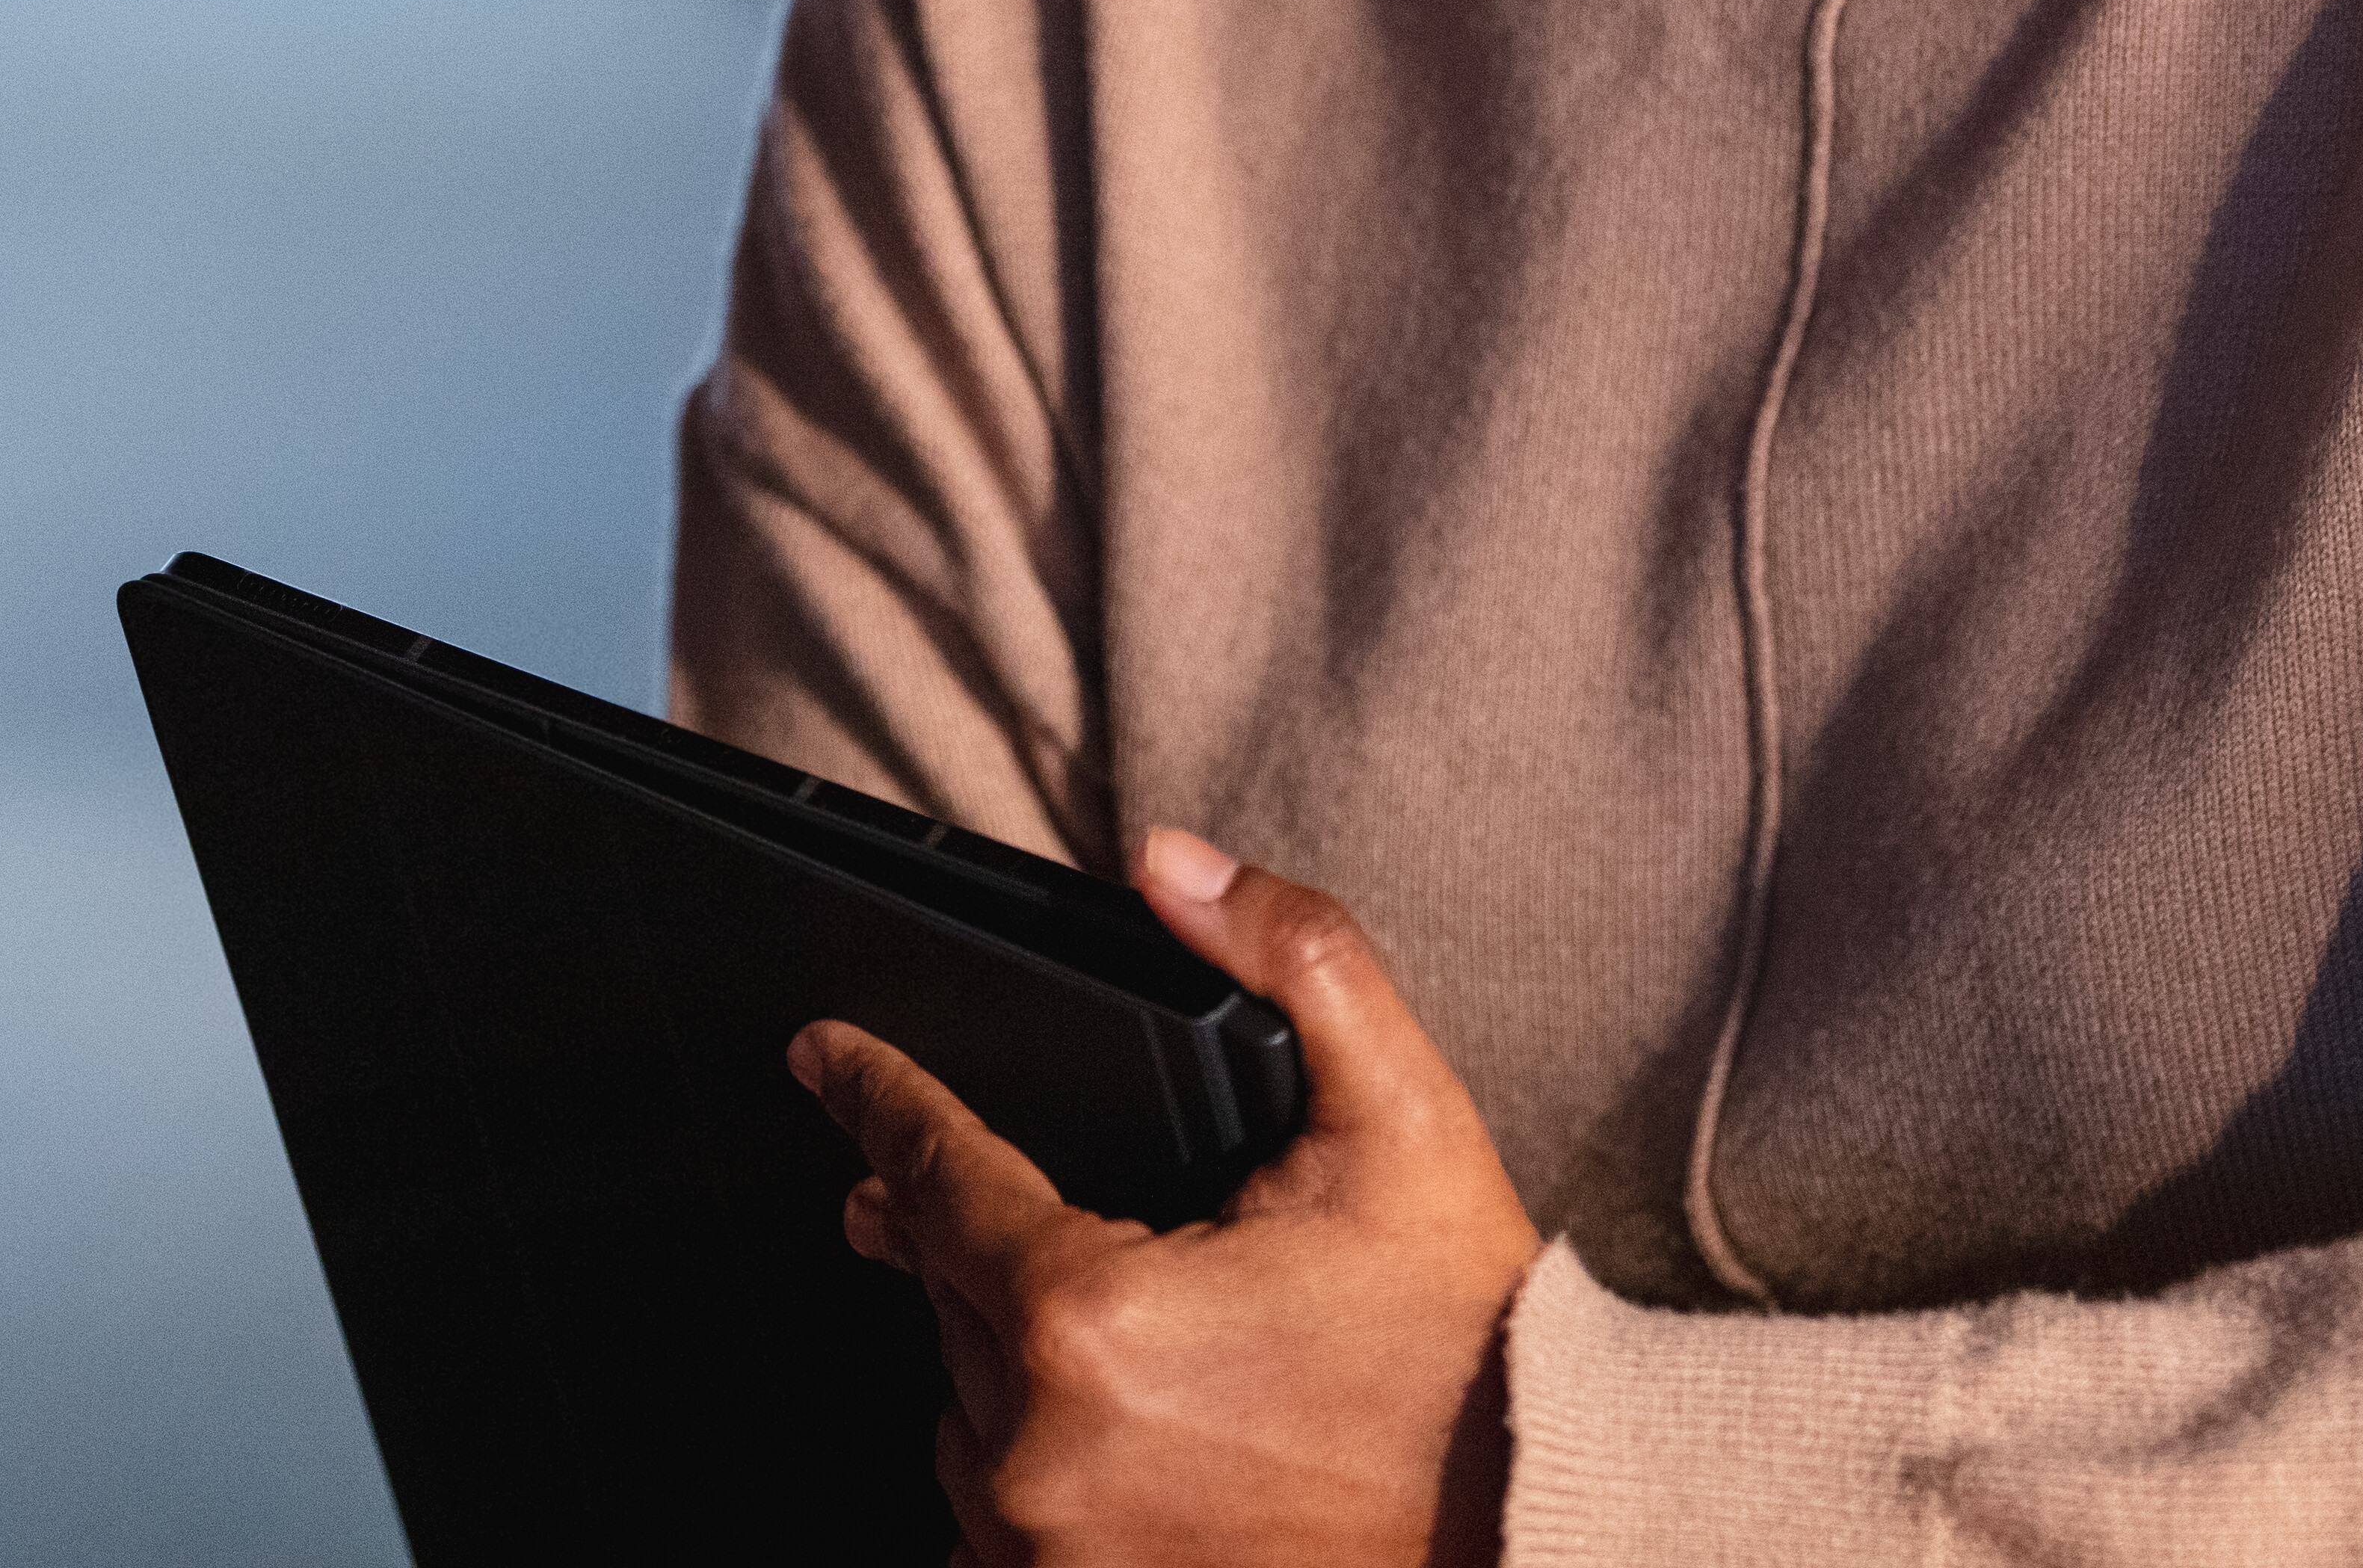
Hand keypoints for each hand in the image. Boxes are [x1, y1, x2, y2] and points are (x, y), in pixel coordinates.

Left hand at [791, 828, 1545, 1567]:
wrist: (1538, 1524)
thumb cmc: (1473, 1351)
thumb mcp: (1405, 1122)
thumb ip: (1293, 959)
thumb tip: (1172, 863)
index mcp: (1088, 1316)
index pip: (936, 1173)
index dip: (876, 1098)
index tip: (824, 1058)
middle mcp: (1042, 1450)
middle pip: (946, 1301)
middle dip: (953, 1234)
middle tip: (935, 1195)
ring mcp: (1051, 1556)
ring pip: (964, 1419)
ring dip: (998, 1362)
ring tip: (1072, 1328)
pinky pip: (992, 1533)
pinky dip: (1025, 1477)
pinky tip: (1083, 1443)